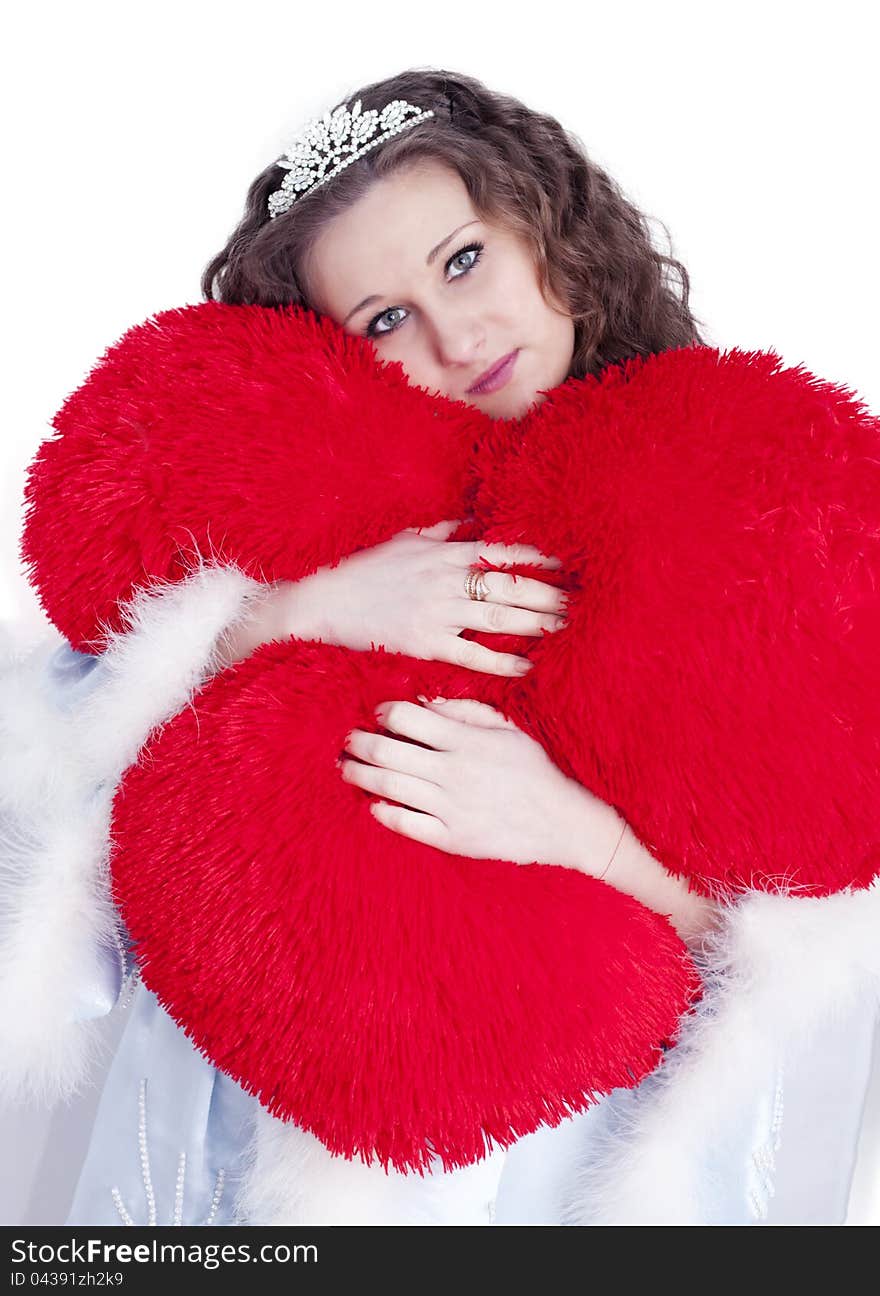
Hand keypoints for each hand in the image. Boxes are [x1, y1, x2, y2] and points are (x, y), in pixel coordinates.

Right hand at [277, 519, 568, 677]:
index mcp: (444, 552)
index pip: (504, 550)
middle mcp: (446, 579)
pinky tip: (527, 666)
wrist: (322, 602)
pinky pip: (473, 653)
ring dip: (537, 623)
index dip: (541, 556)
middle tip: (582, 601)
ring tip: (567, 628)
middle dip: (550, 593)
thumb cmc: (363, 570)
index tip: (570, 560)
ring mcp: (437, 612)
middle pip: (511, 585)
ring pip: (499, 617)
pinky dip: (502, 661)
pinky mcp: (424, 642)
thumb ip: (442, 531)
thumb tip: (472, 519)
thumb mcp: (404, 540)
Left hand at [339, 694, 598, 863]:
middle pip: (387, 751)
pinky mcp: (452, 838)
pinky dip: (382, 811)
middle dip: (358, 742)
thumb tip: (427, 701)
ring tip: (346, 768)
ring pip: (388, 786)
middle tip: (346, 739)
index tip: (377, 713)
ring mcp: (451, 808)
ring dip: (359, 774)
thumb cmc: (537, 769)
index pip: (408, 717)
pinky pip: (404, 823)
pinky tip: (372, 803)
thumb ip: (467, 712)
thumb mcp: (509, 729)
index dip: (384, 711)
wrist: (565, 822)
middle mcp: (453, 772)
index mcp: (467, 740)